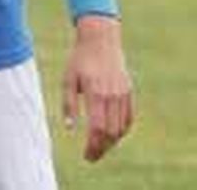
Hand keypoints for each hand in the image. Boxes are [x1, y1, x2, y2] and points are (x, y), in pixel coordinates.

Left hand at [63, 15, 134, 161]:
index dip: (93, 146)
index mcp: (96, 93)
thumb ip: (69, 104)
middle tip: (91, 157)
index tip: (86, 156)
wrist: (100, 40)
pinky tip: (112, 136)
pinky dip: (122, 130)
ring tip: (99, 148)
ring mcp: (123, 94)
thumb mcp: (68, 79)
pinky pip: (129, 118)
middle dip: (102, 148)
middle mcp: (112, 95)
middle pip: (111, 132)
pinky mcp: (129, 92)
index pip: (97, 128)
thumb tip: (70, 128)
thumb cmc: (79, 59)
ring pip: (122, 127)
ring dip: (112, 142)